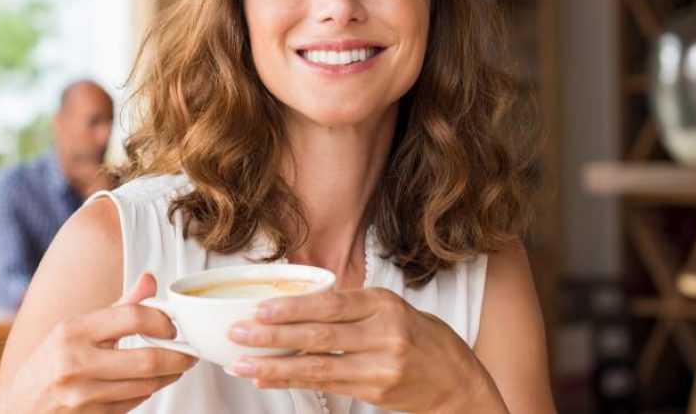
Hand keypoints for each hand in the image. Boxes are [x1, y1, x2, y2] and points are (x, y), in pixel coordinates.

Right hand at [0, 273, 196, 413]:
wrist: (17, 409)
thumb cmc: (47, 364)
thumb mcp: (73, 329)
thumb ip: (118, 307)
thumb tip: (150, 279)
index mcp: (71, 332)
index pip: (131, 317)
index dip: (162, 321)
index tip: (172, 326)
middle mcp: (76, 363)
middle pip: (147, 359)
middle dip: (178, 356)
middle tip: (189, 352)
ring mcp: (84, 396)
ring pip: (146, 385)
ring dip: (169, 376)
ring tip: (177, 365)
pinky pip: (134, 403)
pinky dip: (148, 391)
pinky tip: (152, 382)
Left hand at [227, 288, 506, 412]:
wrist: (456, 381)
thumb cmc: (419, 338)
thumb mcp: (390, 308)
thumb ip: (349, 306)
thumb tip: (293, 305)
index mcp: (383, 304)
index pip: (331, 305)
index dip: (293, 308)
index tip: (260, 309)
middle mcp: (384, 334)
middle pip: (319, 335)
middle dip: (273, 336)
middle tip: (239, 334)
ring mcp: (380, 366)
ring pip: (317, 365)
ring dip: (275, 366)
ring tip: (242, 364)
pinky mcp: (374, 391)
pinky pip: (325, 384)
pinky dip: (293, 381)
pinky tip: (268, 379)